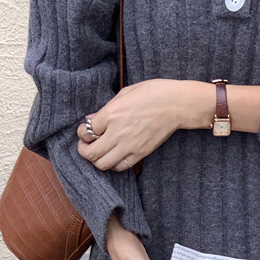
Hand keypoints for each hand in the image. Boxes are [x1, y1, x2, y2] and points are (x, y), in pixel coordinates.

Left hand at [77, 79, 206, 171]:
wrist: (176, 105)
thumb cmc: (152, 93)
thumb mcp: (125, 93)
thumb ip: (106, 108)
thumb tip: (92, 119)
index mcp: (111, 114)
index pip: (87, 131)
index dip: (82, 132)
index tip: (85, 130)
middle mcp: (117, 132)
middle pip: (91, 153)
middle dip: (84, 151)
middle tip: (85, 146)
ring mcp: (129, 146)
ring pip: (103, 164)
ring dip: (97, 160)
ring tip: (99, 153)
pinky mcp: (140, 154)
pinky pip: (120, 167)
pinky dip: (113, 164)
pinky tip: (114, 157)